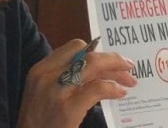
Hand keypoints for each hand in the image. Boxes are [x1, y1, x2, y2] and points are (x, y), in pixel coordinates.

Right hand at [17, 39, 136, 127]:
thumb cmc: (38, 120)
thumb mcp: (43, 92)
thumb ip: (62, 77)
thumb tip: (95, 71)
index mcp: (40, 69)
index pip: (74, 47)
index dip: (95, 52)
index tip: (107, 62)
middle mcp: (47, 75)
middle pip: (88, 55)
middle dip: (112, 59)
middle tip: (128, 67)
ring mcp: (57, 91)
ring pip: (94, 66)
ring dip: (117, 71)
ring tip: (129, 80)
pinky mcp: (68, 108)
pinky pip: (97, 89)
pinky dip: (113, 88)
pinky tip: (119, 93)